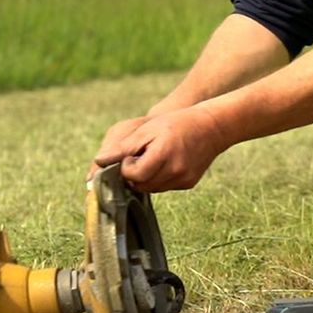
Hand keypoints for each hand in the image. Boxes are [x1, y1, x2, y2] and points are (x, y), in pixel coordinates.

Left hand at [92, 106, 229, 192]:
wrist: (212, 127)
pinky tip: (166, 163)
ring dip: (145, 177)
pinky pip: (164, 187)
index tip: (131, 155)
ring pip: (151, 189)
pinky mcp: (188, 184)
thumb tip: (100, 161)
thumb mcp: (148, 129)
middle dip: (134, 173)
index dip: (126, 166)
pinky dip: (159, 178)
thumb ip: (124, 147)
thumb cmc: (178, 123)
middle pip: (140, 185)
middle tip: (140, 156)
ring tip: (152, 158)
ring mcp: (183, 180)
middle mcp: (174, 171)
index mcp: (163, 155)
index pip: (133, 175)